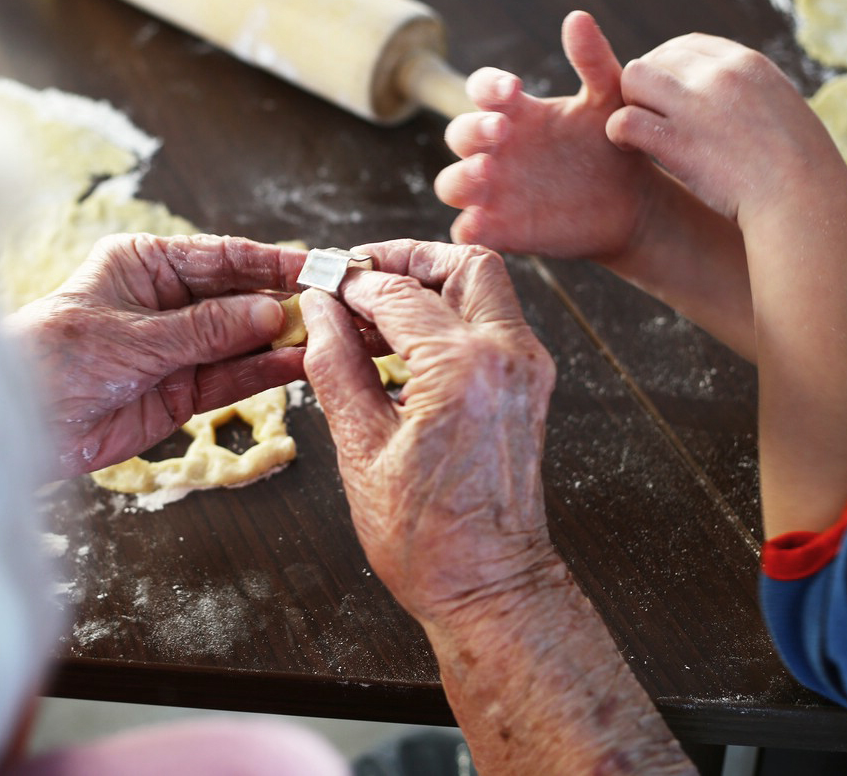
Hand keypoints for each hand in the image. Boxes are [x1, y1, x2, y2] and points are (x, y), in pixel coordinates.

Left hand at [5, 233, 306, 476]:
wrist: (15, 426)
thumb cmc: (53, 359)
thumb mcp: (132, 338)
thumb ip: (205, 328)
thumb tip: (271, 312)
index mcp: (144, 264)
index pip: (220, 256)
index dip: (270, 261)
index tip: (316, 265)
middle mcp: (165, 301)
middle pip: (238, 297)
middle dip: (285, 302)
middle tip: (336, 305)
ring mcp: (176, 348)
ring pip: (241, 340)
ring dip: (281, 340)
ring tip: (330, 337)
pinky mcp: (180, 391)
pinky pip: (230, 376)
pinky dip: (262, 372)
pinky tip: (298, 364)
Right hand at [301, 240, 557, 625]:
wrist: (490, 588)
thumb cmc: (427, 537)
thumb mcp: (360, 447)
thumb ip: (335, 365)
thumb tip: (317, 311)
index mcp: (464, 369)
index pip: (398, 292)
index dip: (349, 281)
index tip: (318, 284)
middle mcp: (509, 357)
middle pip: (463, 263)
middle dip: (405, 258)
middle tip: (356, 274)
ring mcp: (528, 370)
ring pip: (482, 288)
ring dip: (427, 284)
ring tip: (369, 313)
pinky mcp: (528, 387)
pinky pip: (490, 323)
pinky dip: (447, 315)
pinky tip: (400, 342)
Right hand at [434, 11, 659, 262]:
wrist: (635, 202)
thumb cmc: (615, 147)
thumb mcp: (609, 99)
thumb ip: (593, 60)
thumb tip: (576, 17)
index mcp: (516, 114)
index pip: (481, 91)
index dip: (487, 86)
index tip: (514, 89)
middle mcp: (497, 151)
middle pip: (458, 135)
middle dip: (472, 130)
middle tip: (502, 130)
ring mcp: (494, 192)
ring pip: (450, 184)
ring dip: (460, 178)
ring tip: (488, 172)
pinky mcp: (500, 229)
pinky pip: (467, 229)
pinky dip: (467, 226)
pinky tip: (482, 222)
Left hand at [607, 33, 846, 226]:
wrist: (803, 201)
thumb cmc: (799, 168)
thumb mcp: (781, 108)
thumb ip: (750, 92)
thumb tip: (729, 93)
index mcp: (748, 63)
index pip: (688, 44)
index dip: (667, 65)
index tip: (663, 91)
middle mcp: (720, 75)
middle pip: (656, 58)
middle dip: (644, 86)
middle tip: (646, 116)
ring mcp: (697, 106)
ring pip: (633, 78)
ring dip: (628, 103)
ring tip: (636, 130)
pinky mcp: (676, 142)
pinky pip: (625, 120)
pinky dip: (617, 131)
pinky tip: (627, 147)